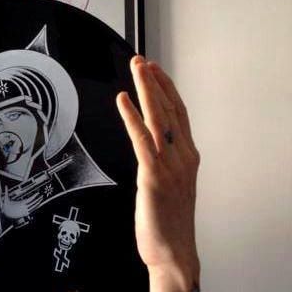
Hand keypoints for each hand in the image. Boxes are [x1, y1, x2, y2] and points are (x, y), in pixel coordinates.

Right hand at [0, 187, 42, 219]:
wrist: (6, 214)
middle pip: (33, 203)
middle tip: (41, 196)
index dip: (34, 196)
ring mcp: (25, 211)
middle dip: (38, 199)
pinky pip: (32, 210)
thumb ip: (6, 192)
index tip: (37, 193)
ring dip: (37, 203)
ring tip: (40, 200)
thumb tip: (5, 186)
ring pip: (33, 207)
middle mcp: (23, 207)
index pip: (29, 199)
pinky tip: (37, 205)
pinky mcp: (25, 214)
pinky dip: (35, 208)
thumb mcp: (6, 199)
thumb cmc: (7, 207)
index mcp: (20, 203)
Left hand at [116, 56, 200, 291]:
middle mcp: (183, 157)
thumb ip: (163, 159)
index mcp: (188, 157)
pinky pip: (141, 139)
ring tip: (136, 68)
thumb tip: (148, 141)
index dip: (166, 88)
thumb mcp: (172, 183)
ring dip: (146, 89)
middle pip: (169, 109)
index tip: (155, 69)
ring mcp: (170, 165)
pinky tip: (123, 99)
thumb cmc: (169, 221)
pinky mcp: (154, 176)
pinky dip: (132, 116)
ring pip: (158, 118)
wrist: (174, 252)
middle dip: (155, 81)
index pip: (178, 113)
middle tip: (141, 60)